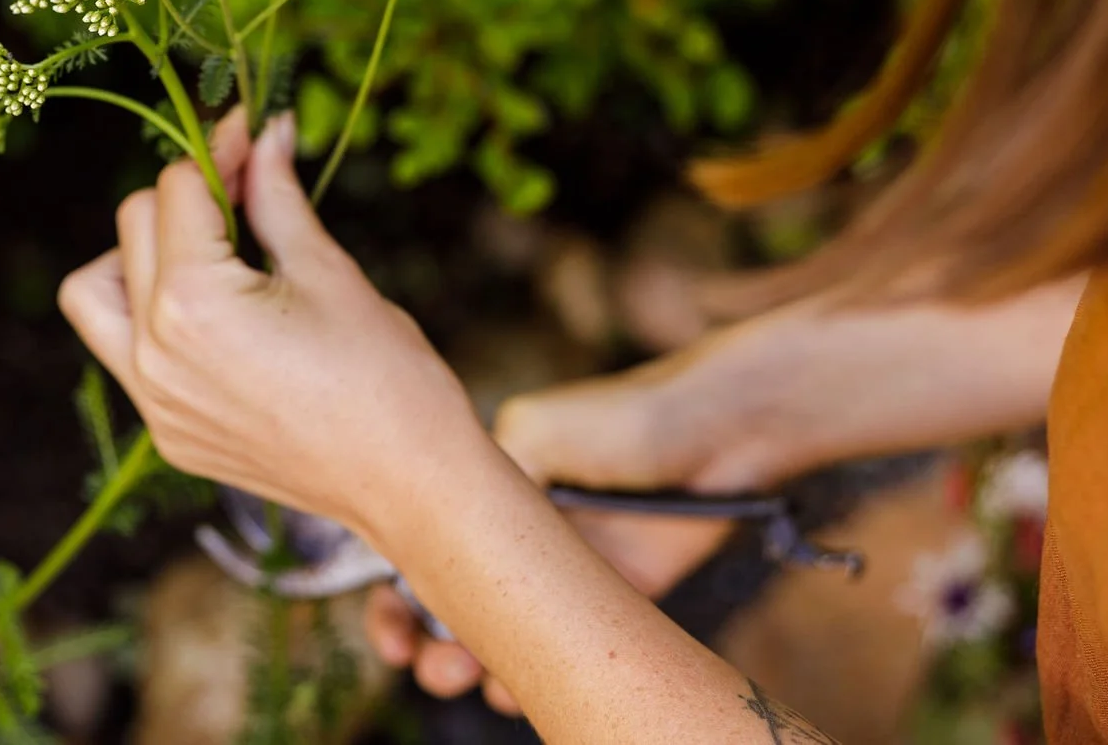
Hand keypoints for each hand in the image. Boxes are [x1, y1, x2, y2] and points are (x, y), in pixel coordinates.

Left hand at [56, 109, 484, 532]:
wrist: (410, 484)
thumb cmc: (386, 375)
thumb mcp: (327, 269)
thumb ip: (276, 194)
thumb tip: (264, 131)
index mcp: (192, 303)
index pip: (177, 189)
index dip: (220, 151)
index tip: (257, 136)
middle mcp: (152, 355)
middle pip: (132, 227)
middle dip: (186, 198)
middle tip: (249, 192)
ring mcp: (154, 403)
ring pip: (97, 294)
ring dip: (141, 258)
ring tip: (210, 255)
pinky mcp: (167, 434)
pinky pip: (127, 355)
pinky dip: (155, 319)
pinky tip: (221, 316)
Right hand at [365, 323, 807, 713]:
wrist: (717, 436)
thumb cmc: (622, 420)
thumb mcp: (533, 433)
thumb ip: (480, 485)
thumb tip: (440, 546)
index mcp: (484, 496)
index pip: (417, 552)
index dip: (393, 601)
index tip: (391, 637)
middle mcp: (514, 542)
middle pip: (447, 610)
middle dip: (425, 648)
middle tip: (431, 666)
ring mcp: (560, 580)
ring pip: (496, 643)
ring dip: (472, 671)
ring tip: (474, 676)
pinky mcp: (611, 606)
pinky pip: (558, 660)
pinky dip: (530, 682)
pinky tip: (518, 687)